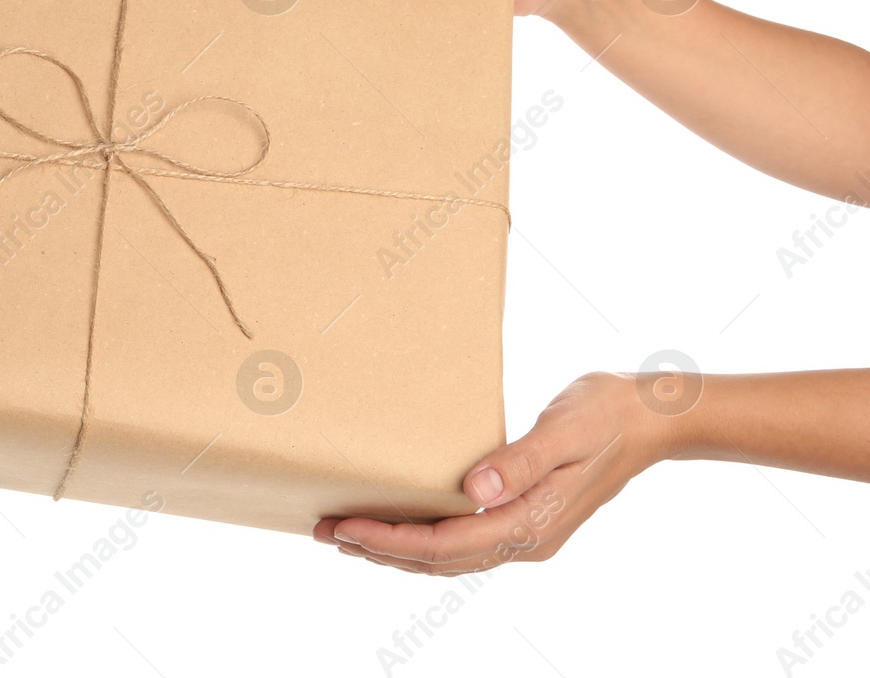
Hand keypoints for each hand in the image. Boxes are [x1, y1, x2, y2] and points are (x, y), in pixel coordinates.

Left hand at [314, 372, 674, 572]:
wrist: (651, 419)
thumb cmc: (606, 414)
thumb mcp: (564, 430)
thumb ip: (520, 461)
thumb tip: (476, 490)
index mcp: (531, 522)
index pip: (444, 545)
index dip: (390, 540)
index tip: (346, 526)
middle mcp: (526, 539)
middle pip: (439, 560)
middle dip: (379, 549)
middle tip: (324, 531)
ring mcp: (527, 534)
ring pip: (449, 558)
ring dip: (395, 549)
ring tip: (346, 535)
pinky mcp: (525, 520)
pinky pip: (463, 543)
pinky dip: (423, 540)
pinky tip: (399, 527)